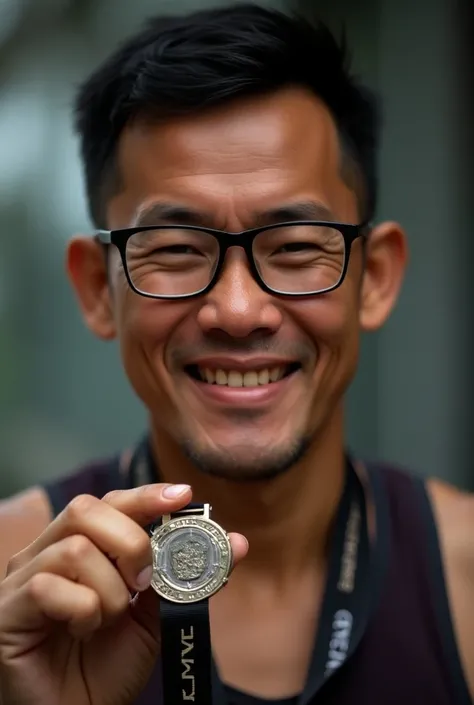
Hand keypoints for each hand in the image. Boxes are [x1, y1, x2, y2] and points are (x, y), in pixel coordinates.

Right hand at [0, 484, 247, 704]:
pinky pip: (48, 586)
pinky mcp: (7, 610)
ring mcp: (22, 579)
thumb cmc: (105, 666)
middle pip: (87, 509)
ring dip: (109, 588)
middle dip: (130, 540)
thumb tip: (236, 543)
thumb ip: (185, 576)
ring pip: (74, 548)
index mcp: (80, 546)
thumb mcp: (154, 616)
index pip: (111, 502)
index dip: (146, 495)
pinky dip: (82, 609)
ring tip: (110, 618)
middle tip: (144, 580)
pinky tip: (83, 631)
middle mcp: (46, 552)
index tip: (183, 496)